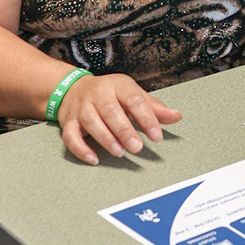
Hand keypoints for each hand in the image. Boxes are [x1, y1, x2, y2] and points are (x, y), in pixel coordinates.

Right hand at [57, 72, 182, 164]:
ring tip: (120, 152)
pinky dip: (81, 148)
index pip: (134, 100)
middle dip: (124, 130)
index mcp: (118, 85)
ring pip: (91, 122)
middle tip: (136, 147)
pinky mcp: (68, 121)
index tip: (157, 136)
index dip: (146, 118)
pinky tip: (93, 159)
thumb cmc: (109, 94)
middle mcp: (98, 94)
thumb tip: (176, 116)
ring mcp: (81, 108)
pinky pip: (70, 135)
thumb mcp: (132, 94)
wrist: (73, 88)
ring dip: (105, 138)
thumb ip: (153, 107)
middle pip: (110, 111)